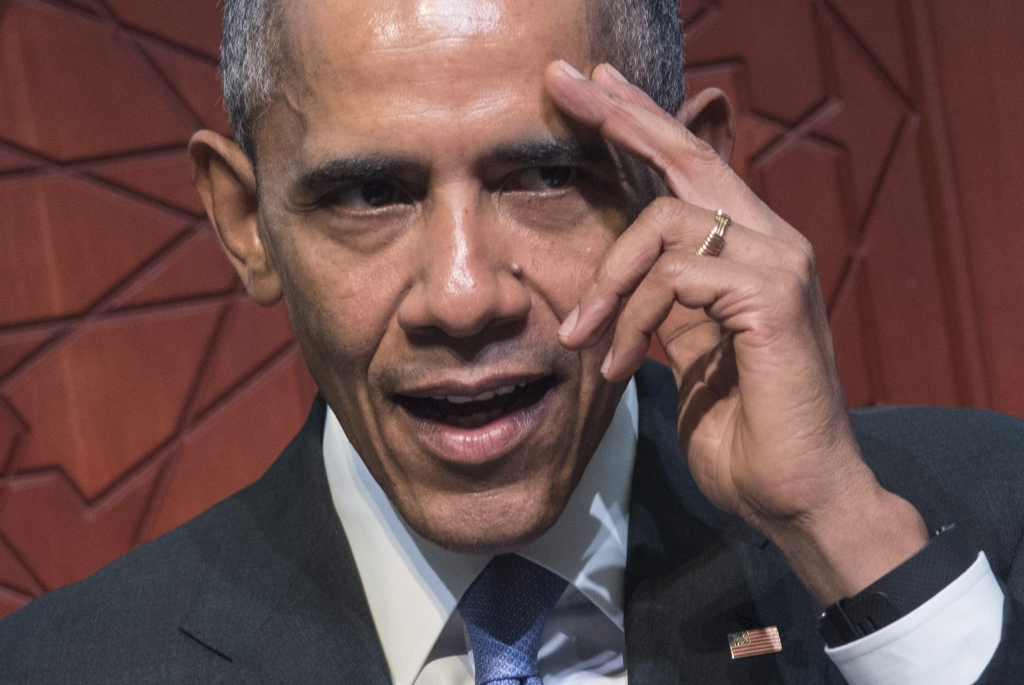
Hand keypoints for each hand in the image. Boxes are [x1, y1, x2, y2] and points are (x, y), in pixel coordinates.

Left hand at [547, 61, 926, 603]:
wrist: (794, 493)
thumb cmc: (742, 428)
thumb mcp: (684, 351)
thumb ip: (661, 302)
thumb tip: (616, 273)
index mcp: (748, 250)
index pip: (688, 170)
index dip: (640, 125)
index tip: (593, 91)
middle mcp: (770, 241)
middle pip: (686, 155)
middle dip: (620, 118)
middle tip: (567, 82)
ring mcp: (778, 262)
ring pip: (666, 224)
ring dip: (607, 283)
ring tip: (584, 339)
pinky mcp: (774, 295)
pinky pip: (675, 276)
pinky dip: (633, 318)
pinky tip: (620, 363)